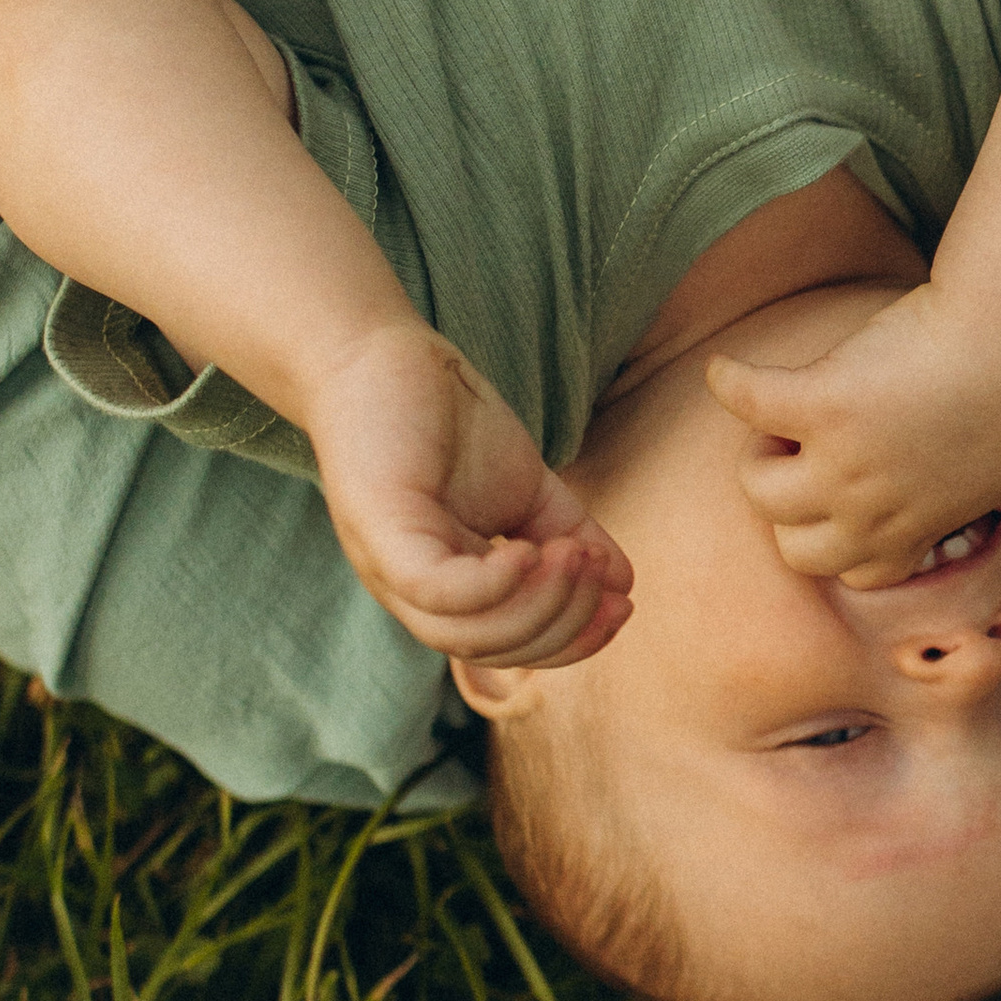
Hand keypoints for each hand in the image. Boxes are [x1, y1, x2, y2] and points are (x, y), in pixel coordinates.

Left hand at [300, 322, 632, 665]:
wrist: (375, 349)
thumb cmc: (445, 417)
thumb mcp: (525, 487)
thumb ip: (572, 533)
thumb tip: (623, 583)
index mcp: (446, 589)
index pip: (512, 649)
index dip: (573, 640)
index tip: (624, 604)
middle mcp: (410, 590)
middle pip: (493, 651)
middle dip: (564, 624)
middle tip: (599, 570)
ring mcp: (389, 563)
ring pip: (465, 634)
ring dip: (539, 606)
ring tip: (575, 556)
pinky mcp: (379, 528)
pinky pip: (436, 590)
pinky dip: (494, 586)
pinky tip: (530, 550)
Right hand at [706, 284, 1000, 583]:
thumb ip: (999, 497)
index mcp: (912, 532)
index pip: (852, 572)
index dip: (843, 535)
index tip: (848, 495)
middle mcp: (870, 511)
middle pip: (794, 548)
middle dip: (795, 510)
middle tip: (807, 456)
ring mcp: (840, 462)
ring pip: (760, 489)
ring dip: (761, 453)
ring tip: (778, 420)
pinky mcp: (819, 404)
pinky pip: (745, 400)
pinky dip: (729, 380)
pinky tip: (725, 370)